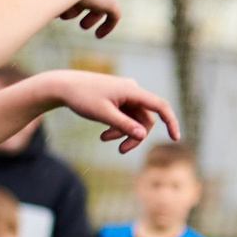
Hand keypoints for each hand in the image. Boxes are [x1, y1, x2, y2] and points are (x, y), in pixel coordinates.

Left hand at [46, 69, 179, 153]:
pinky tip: (103, 133)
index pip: (160, 106)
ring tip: (103, 139)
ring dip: (122, 133)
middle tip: (121, 151)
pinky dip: (117, 127)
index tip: (176, 138)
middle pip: (145, 120)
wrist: (61, 86)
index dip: (171, 122)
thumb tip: (143, 136)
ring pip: (134, 121)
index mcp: (132, 90)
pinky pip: (126, 117)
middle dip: (134, 136)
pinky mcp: (118, 99)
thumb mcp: (102, 114)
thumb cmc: (81, 97)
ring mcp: (125, 95)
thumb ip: (123, 125)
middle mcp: (132, 91)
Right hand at [50, 0, 122, 36]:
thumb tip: (24, 4)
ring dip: (91, 17)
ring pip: (100, 5)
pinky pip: (113, 15)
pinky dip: (107, 26)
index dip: (65, 1)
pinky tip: (99, 36)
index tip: (58, 13)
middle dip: (78, 8)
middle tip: (67, 18)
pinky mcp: (110, 2)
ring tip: (83, 26)